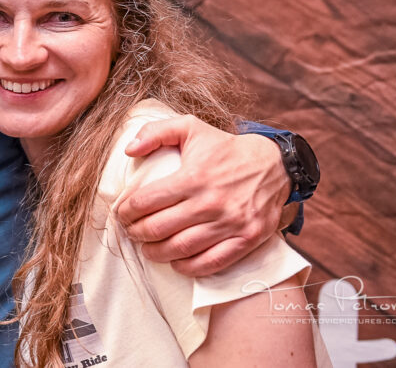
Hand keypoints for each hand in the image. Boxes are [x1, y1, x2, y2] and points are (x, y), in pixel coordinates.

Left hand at [114, 115, 290, 276]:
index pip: (146, 201)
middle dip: (137, 233)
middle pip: (159, 228)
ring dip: (157, 253)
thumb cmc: (226, 148)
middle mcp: (210, 202)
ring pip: (181, 249)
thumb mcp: (190, 127)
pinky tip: (176, 262)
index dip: (126, 211)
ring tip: (147, 248)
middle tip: (131, 232)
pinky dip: (188, 267)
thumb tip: (128, 149)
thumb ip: (156, 132)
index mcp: (193, 176)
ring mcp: (230, 224)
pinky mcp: (246, 239)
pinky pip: (211, 263)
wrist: (274, 165)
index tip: (121, 213)